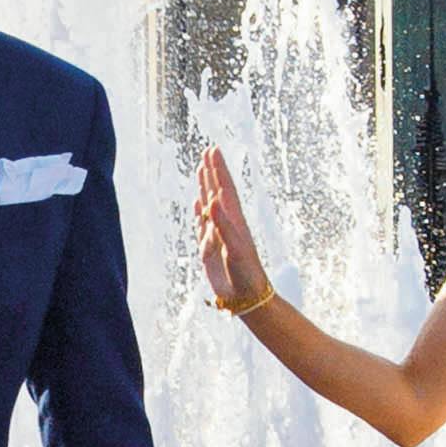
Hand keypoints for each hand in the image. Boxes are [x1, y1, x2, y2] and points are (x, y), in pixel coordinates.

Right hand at [192, 148, 266, 312]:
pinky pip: (203, 224)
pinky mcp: (210, 247)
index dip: (219, 169)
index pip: (224, 188)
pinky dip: (199, 211)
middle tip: (208, 151)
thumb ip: (224, 225)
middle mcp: (227, 223)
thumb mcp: (235, 248)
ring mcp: (218, 234)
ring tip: (202, 169)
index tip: (213, 150)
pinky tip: (198, 203)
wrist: (247, 296)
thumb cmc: (246, 272)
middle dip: (212, 172)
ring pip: (209, 205)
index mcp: (235, 220)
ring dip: (205, 187)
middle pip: (217, 191)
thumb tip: (212, 200)